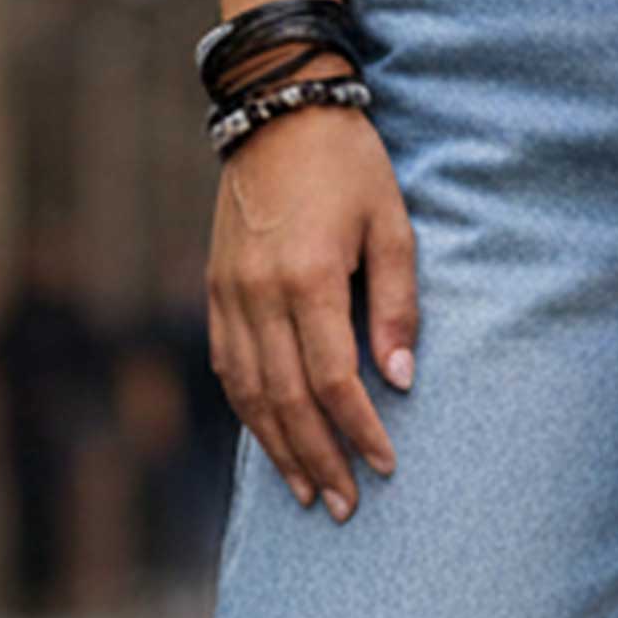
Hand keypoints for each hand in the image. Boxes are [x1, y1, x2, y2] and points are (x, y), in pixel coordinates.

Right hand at [207, 83, 418, 519]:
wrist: (275, 112)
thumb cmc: (349, 166)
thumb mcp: (393, 226)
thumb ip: (398, 306)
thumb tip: (401, 381)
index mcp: (308, 279)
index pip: (334, 380)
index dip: (359, 430)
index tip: (386, 466)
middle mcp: (259, 295)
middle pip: (287, 401)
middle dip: (318, 459)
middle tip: (345, 505)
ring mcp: (229, 295)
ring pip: (250, 394)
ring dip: (279, 448)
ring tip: (307, 491)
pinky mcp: (216, 290)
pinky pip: (229, 367)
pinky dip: (249, 411)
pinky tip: (271, 438)